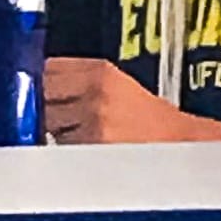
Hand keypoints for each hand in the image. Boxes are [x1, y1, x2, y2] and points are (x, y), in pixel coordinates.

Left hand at [44, 58, 189, 143]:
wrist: (182, 145)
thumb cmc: (154, 123)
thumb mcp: (120, 87)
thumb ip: (82, 83)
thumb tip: (44, 87)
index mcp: (101, 72)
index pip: (49, 68)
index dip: (41, 81)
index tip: (38, 89)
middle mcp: (95, 92)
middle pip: (43, 95)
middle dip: (47, 107)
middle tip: (63, 118)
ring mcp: (92, 121)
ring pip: (49, 124)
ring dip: (55, 131)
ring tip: (81, 136)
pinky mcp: (93, 148)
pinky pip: (62, 148)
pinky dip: (65, 151)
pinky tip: (85, 152)